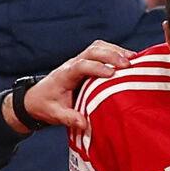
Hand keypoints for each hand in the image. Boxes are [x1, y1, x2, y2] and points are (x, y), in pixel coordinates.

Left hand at [13, 41, 133, 131]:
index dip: (96, 67)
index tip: (111, 74)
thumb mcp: (54, 115)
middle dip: (110, 55)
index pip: (81, 65)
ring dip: (115, 51)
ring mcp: (79, 61)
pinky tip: (128, 59)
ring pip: (98, 47)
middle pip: (92, 51)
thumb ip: (68, 118)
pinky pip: (100, 51)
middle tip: (127, 65)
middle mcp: (72, 64)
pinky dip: (115, 52)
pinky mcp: (86, 62)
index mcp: (64, 75)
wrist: (36, 97)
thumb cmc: (45, 105)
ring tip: (133, 59)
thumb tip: (83, 123)